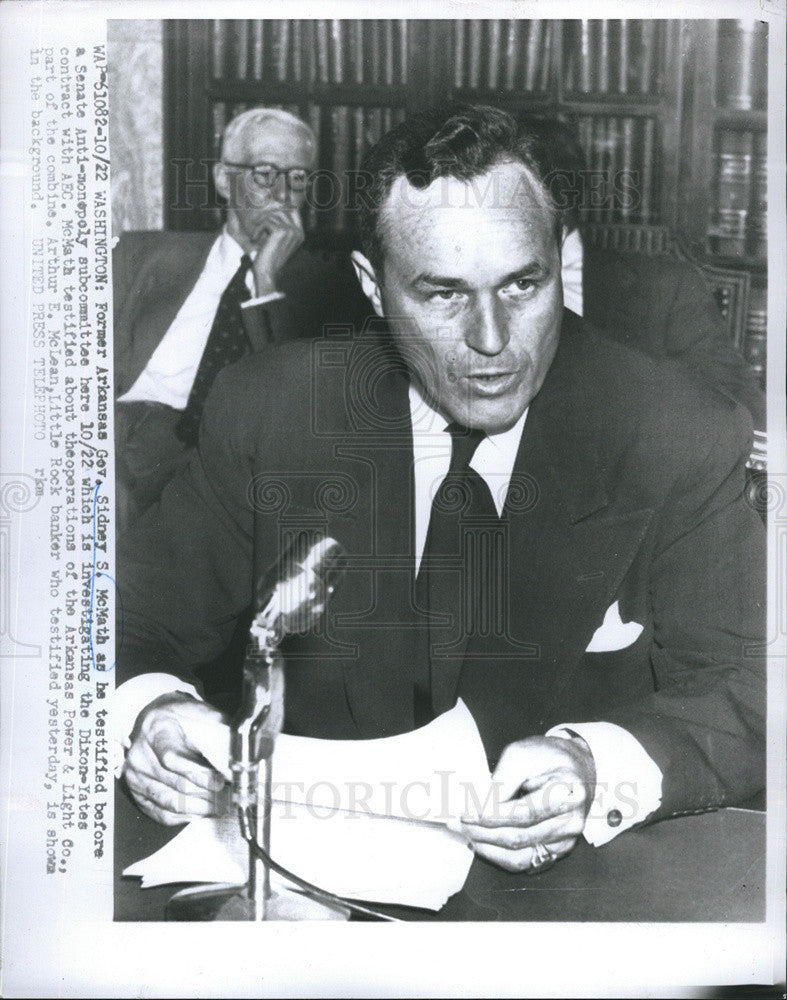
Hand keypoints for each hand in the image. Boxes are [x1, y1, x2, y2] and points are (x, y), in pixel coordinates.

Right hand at [122, 692, 229, 825]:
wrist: (155, 722)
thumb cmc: (181, 717)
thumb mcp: (200, 713)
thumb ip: (219, 730)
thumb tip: (238, 756)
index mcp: (156, 730)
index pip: (173, 758)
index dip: (199, 773)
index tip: (221, 780)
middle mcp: (140, 755)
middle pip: (176, 783)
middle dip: (208, 793)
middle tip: (230, 795)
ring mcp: (136, 776)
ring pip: (171, 802)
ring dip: (201, 808)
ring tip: (222, 805)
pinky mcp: (137, 793)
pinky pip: (163, 813)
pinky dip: (186, 816)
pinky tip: (203, 811)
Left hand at [250, 205, 304, 295]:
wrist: (267, 271)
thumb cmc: (268, 257)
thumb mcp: (275, 239)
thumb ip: (277, 223)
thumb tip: (274, 204)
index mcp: (299, 233)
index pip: (293, 209)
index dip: (279, 206)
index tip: (265, 211)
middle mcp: (298, 231)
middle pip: (281, 209)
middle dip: (266, 215)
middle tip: (256, 225)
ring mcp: (291, 230)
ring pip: (272, 214)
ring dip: (259, 223)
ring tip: (254, 234)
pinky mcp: (282, 231)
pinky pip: (266, 221)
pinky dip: (257, 228)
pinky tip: (255, 237)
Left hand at [457, 735, 595, 872]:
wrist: (574, 767)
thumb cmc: (547, 757)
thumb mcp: (522, 753)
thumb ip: (503, 779)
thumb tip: (480, 805)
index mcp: (568, 792)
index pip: (525, 812)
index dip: (492, 815)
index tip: (465, 813)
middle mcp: (571, 820)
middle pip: (520, 836)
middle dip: (483, 831)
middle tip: (457, 824)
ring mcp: (567, 839)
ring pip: (520, 854)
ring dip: (488, 847)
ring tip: (466, 834)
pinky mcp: (558, 849)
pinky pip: (526, 861)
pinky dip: (500, 856)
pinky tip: (482, 845)